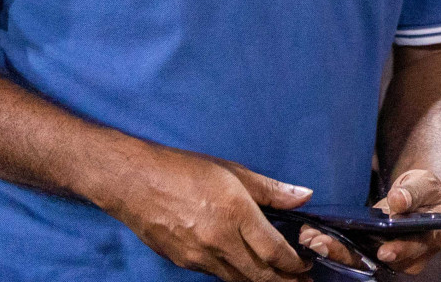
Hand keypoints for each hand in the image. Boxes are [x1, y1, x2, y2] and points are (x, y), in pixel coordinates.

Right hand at [102, 142, 312, 281]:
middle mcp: (218, 240)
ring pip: (238, 280)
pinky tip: (245, 271)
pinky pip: (217, 275)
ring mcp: (200, 256)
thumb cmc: (183, 170)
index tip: (306, 264)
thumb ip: (271, 189)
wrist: (134, 182)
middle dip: (284, 281)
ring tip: (278, 280)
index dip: (294, 263)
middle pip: (259, 274)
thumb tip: (304, 196)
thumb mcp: (233, 171)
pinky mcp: (185, 263)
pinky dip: (235, 276)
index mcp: (235, 213)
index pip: (274, 251)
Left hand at [298, 169, 440, 275]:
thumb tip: (398, 201)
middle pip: (377, 261)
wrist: (418, 194)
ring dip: (333, 251)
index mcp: (427, 241)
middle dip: (348, 254)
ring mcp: (386, 255)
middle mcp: (406, 256)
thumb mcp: (424, 184)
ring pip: (360, 260)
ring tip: (310, 238)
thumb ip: (414, 192)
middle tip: (322, 243)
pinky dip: (331, 243)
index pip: (413, 251)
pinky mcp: (370, 249)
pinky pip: (350, 251)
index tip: (383, 251)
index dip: (399, 251)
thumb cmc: (425, 190)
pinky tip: (312, 234)